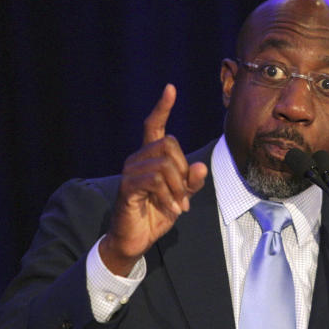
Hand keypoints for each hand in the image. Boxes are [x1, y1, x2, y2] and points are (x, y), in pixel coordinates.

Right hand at [99, 84, 207, 275]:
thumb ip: (192, 181)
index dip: (162, 107)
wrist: (135, 239)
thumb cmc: (156, 214)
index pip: (153, 126)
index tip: (170, 89)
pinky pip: (155, 181)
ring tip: (178, 205)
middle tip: (184, 194)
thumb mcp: (181, 196)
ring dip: (178, 188)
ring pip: (164, 164)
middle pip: (169, 144)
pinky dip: (169, 196)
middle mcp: (137, 159)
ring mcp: (130, 171)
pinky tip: (170, 209)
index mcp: (149, 157)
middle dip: (183, 170)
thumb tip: (201, 166)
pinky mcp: (127, 187)